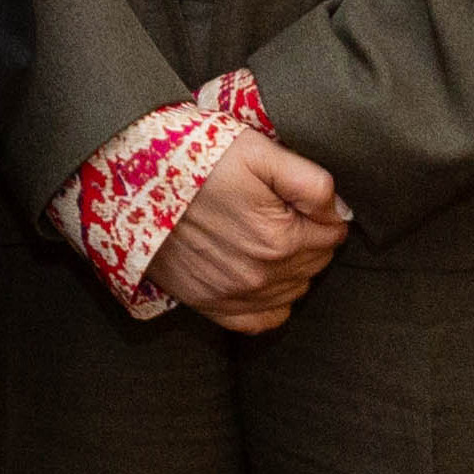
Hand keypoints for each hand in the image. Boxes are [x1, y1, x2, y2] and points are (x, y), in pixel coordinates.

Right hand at [145, 128, 349, 333]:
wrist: (132, 177)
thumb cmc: (197, 158)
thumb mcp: (259, 152)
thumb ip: (311, 184)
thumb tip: (342, 213)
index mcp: (279, 239)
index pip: (333, 235)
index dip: (323, 213)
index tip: (299, 197)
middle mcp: (260, 276)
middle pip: (316, 264)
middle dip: (310, 238)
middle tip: (283, 211)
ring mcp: (234, 295)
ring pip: (294, 290)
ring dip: (292, 267)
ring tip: (267, 235)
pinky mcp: (209, 304)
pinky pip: (262, 320)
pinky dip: (271, 302)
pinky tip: (261, 274)